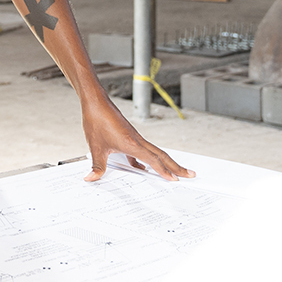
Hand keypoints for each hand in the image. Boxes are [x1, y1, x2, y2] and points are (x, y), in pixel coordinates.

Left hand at [78, 94, 192, 181]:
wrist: (95, 102)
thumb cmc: (97, 120)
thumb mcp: (95, 147)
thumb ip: (97, 165)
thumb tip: (92, 179)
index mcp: (132, 144)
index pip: (153, 160)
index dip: (165, 171)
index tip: (176, 179)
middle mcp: (137, 140)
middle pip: (162, 155)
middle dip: (176, 166)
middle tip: (189, 174)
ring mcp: (135, 137)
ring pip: (154, 152)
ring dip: (165, 162)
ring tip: (173, 172)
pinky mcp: (129, 135)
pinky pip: (142, 150)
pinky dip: (145, 159)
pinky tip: (140, 167)